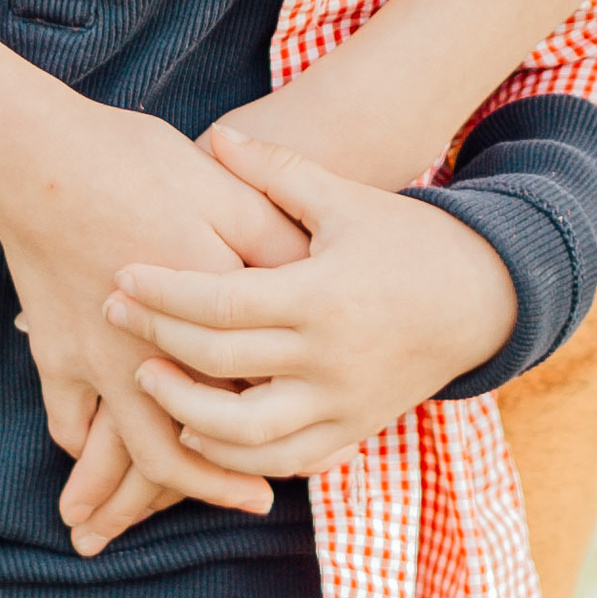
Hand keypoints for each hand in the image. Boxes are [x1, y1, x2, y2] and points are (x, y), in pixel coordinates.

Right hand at [0, 55, 307, 544]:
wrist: (35, 155)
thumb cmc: (135, 163)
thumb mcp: (220, 188)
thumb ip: (272, 238)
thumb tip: (316, 274)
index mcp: (202, 314)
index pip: (248, 388)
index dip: (280, 422)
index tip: (313, 451)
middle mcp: (149, 352)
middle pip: (182, 440)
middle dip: (215, 485)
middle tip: (255, 504)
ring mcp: (95, 359)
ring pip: (121, 448)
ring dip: (130, 495)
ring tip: (147, 518)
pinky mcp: (52, 348)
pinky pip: (67, 418)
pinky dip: (81, 445)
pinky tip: (91, 455)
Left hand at [105, 125, 517, 478]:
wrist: (481, 301)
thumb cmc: (405, 239)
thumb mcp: (345, 198)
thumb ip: (278, 172)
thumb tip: (218, 136)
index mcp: (321, 296)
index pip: (223, 303)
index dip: (165, 293)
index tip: (122, 275)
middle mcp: (329, 359)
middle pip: (222, 365)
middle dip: (158, 343)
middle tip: (115, 316)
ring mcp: (342, 405)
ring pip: (245, 435)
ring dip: (187, 414)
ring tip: (148, 382)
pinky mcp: (352, 433)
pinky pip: (284, 461)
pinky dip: (236, 456)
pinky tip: (199, 433)